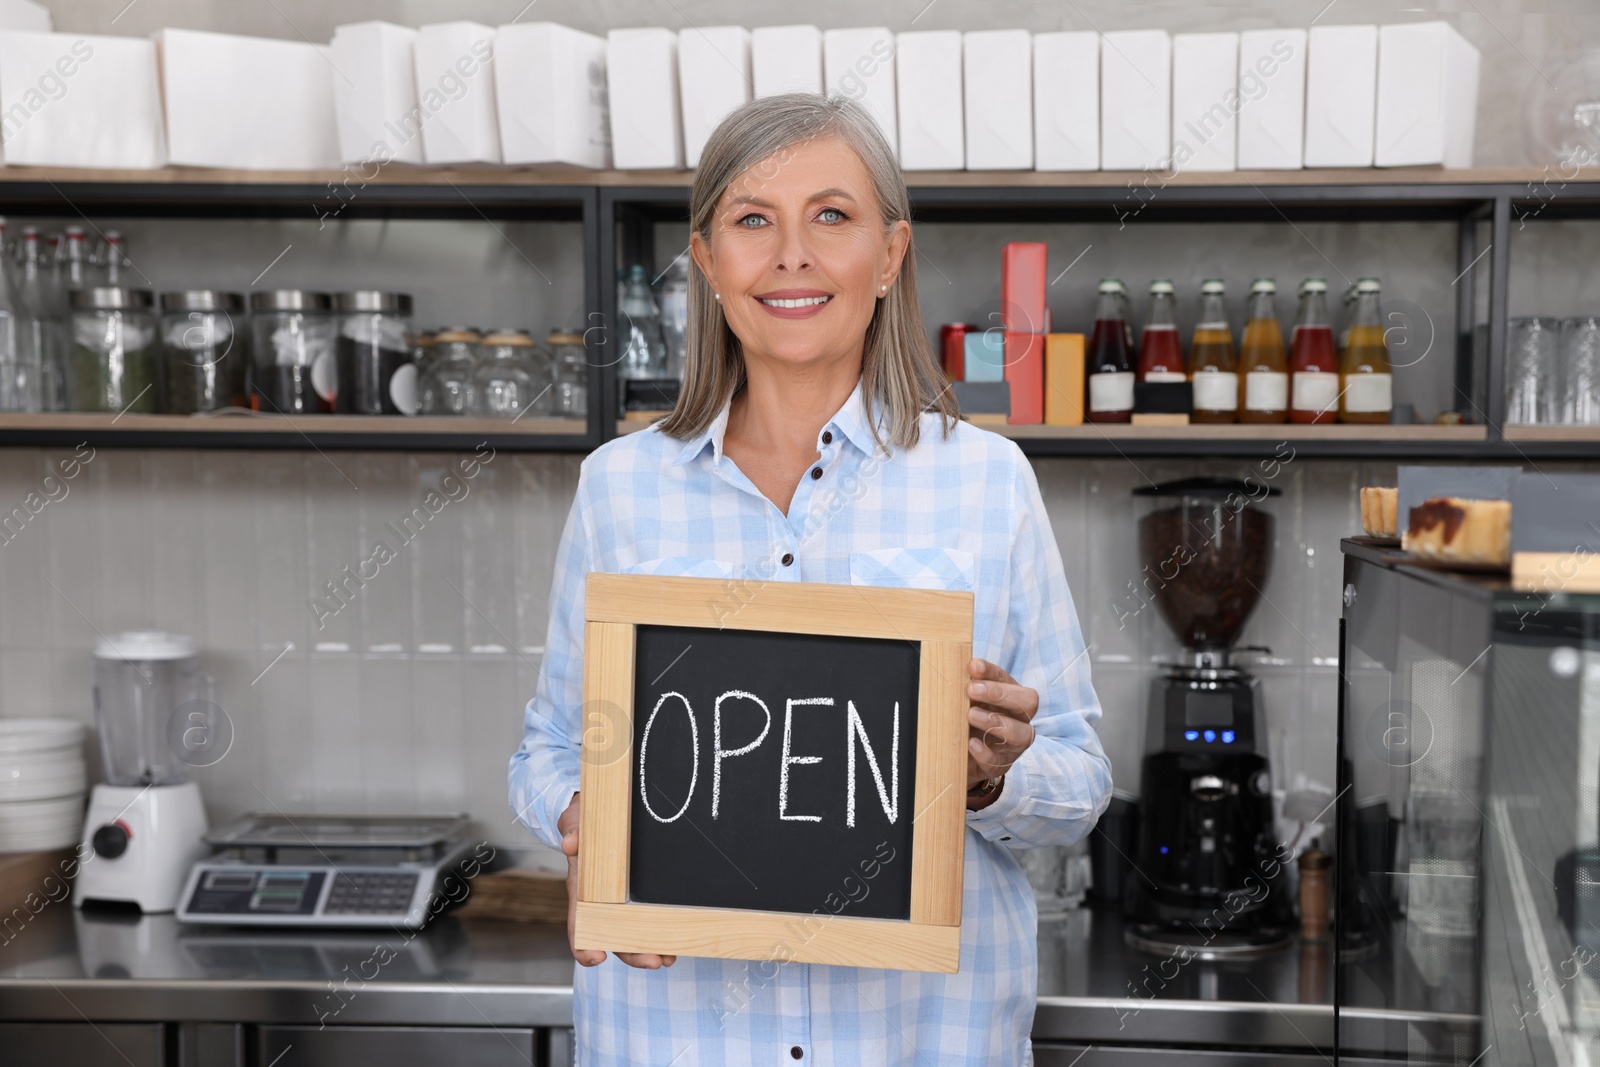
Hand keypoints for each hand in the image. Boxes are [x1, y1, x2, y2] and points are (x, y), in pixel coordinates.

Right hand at [559, 793, 675, 969]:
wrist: (602, 808)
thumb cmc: (585, 818)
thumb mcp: (575, 819)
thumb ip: (573, 830)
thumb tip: (572, 843)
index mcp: (581, 889)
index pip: (578, 923)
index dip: (584, 944)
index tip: (595, 957)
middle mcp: (600, 900)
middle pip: (613, 936)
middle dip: (632, 953)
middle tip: (654, 962)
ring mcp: (620, 898)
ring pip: (632, 932)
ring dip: (650, 948)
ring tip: (669, 959)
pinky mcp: (638, 892)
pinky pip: (649, 916)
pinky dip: (662, 930)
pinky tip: (677, 939)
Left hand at [966, 659, 1037, 804]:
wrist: (960, 756)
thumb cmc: (965, 720)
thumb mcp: (965, 701)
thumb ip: (965, 687)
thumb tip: (957, 669)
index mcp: (1009, 697)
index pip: (1006, 679)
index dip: (991, 672)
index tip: (973, 666)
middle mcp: (1018, 718)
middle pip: (1028, 702)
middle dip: (1000, 694)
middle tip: (971, 689)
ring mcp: (1013, 744)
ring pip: (1022, 734)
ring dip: (996, 722)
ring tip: (971, 715)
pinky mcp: (1001, 765)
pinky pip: (1000, 762)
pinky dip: (985, 752)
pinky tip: (970, 743)